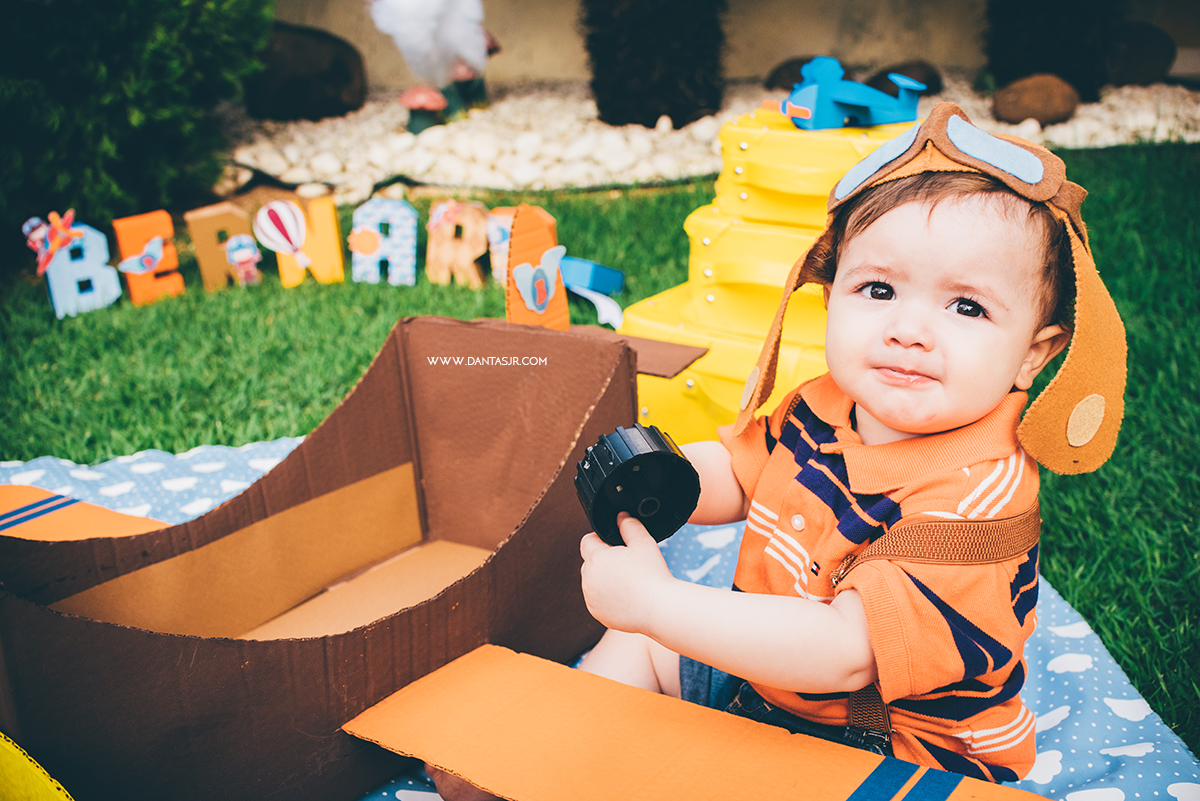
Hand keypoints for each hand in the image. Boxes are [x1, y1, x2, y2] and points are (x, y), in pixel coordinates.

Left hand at [579, 513, 675, 633]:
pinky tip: (626, 596)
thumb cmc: (652, 575)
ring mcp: (591, 598)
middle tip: (626, 564)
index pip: (587, 541)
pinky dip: (607, 597)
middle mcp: (588, 579)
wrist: (660, 608)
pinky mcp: (597, 613)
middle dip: (604, 560)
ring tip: (627, 581)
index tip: (615, 545)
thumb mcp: (643, 542)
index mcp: (596, 558)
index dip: (601, 539)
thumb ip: (629, 525)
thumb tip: (621, 516)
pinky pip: (598, 600)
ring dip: (604, 579)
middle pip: (590, 562)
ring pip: (593, 582)